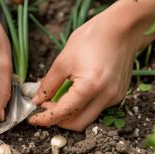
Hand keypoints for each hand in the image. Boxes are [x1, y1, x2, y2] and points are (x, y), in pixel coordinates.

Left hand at [29, 2, 146, 131]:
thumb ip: (48, 84)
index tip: (33, 118)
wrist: (121, 28)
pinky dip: (82, 107)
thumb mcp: (63, 60)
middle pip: (77, 125)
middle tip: (45, 109)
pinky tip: (74, 93)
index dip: (45, 119)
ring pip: (88, 118)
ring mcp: (115, 98)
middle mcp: (105, 97)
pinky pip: (97, 109)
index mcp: (90, 87)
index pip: (63, 113)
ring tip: (58, 99)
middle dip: (58, 121)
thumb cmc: (92, 38)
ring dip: (70, 114)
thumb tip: (38, 100)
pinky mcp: (118, 95)